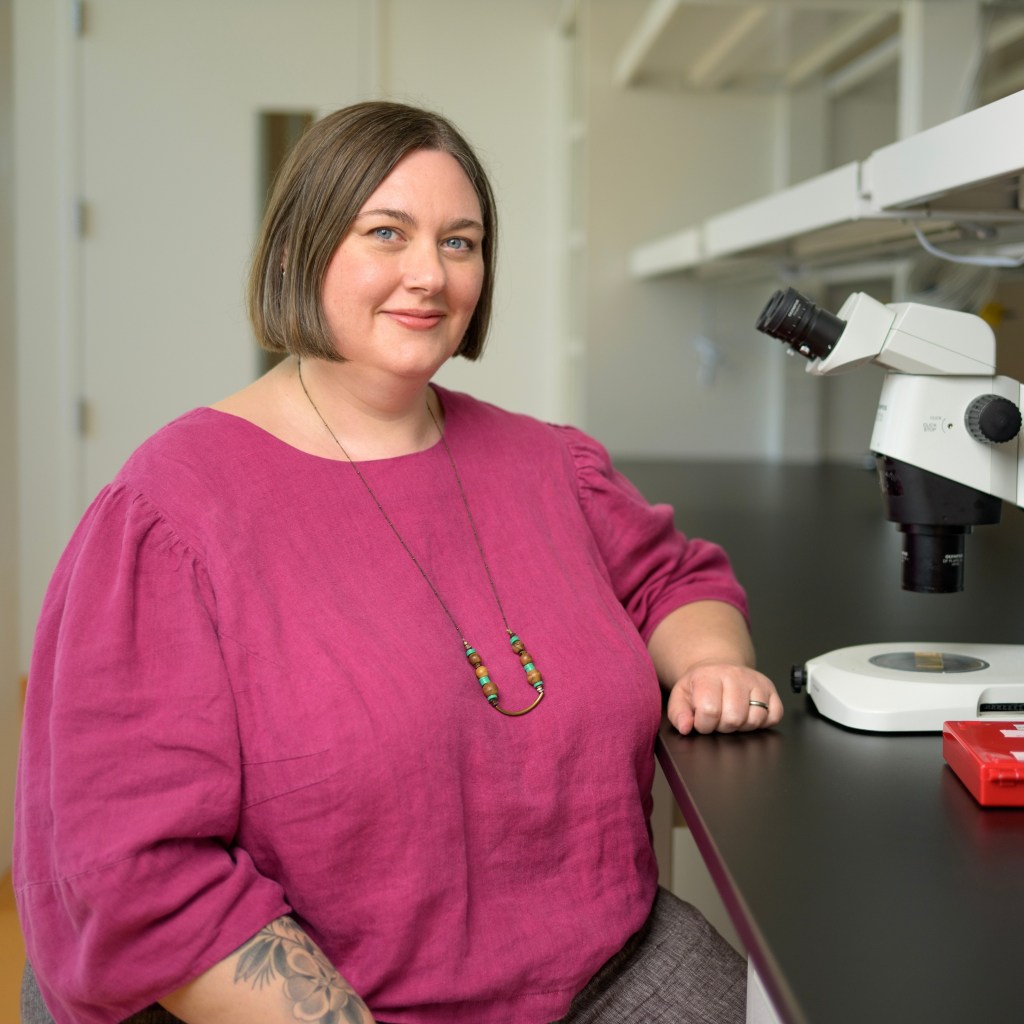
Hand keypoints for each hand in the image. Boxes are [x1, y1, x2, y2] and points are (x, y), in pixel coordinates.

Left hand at [666, 662, 782, 734]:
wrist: (717, 667)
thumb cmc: (699, 685)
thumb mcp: (681, 696)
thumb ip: (678, 713)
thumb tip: (685, 727)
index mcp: (709, 676)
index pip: (710, 710)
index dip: (704, 725)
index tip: (702, 721)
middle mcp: (735, 675)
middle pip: (734, 718)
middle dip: (723, 727)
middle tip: (718, 719)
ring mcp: (756, 681)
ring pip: (755, 719)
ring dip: (742, 726)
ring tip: (731, 716)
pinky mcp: (771, 689)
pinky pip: (775, 715)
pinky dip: (763, 722)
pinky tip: (748, 714)